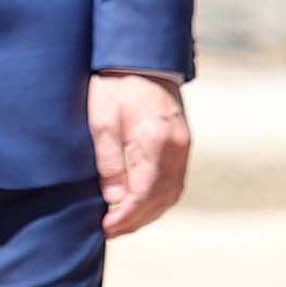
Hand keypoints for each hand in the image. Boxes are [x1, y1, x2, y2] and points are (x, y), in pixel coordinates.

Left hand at [88, 72, 190, 238]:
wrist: (140, 56)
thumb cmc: (115, 85)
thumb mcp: (102, 121)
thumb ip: (109, 162)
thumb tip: (115, 200)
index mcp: (155, 141)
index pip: (144, 193)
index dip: (125, 216)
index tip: (106, 227)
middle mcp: (176, 147)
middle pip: (161, 199)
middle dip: (137, 219)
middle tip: (111, 230)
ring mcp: (183, 145)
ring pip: (171, 193)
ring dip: (149, 212)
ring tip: (123, 222)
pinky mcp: (182, 142)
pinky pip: (174, 181)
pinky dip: (158, 198)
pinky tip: (140, 202)